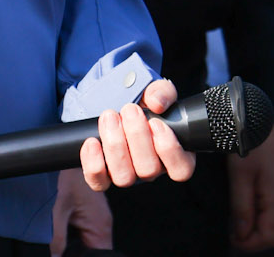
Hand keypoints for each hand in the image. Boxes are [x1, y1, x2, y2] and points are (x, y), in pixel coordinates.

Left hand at [50, 166, 110, 251]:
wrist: (72, 160)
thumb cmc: (69, 179)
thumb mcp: (58, 210)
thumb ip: (58, 236)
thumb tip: (56, 256)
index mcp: (100, 225)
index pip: (101, 255)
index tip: (71, 255)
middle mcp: (105, 222)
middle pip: (97, 251)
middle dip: (82, 253)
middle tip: (64, 248)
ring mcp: (102, 217)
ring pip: (93, 242)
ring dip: (80, 244)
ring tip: (67, 234)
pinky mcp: (96, 212)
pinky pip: (91, 231)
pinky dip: (80, 235)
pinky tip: (69, 228)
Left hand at [77, 77, 195, 192]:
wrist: (116, 105)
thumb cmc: (143, 102)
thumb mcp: (157, 91)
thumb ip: (163, 92)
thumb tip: (157, 103)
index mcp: (172, 155)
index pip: (181, 169)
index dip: (169, 149)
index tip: (156, 122)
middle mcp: (152, 169)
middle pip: (149, 170)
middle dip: (137, 136)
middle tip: (129, 110)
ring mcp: (129, 175)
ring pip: (124, 177)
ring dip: (115, 145)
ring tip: (110, 117)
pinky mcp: (105, 178)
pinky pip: (99, 182)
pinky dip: (94, 163)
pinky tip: (92, 141)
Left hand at [226, 120, 273, 249]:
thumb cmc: (257, 136)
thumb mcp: (241, 172)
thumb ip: (241, 207)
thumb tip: (240, 236)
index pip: (270, 237)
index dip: (249, 242)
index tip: (231, 235)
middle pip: (273, 223)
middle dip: (252, 224)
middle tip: (230, 213)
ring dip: (259, 207)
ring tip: (241, 190)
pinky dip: (268, 192)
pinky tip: (255, 176)